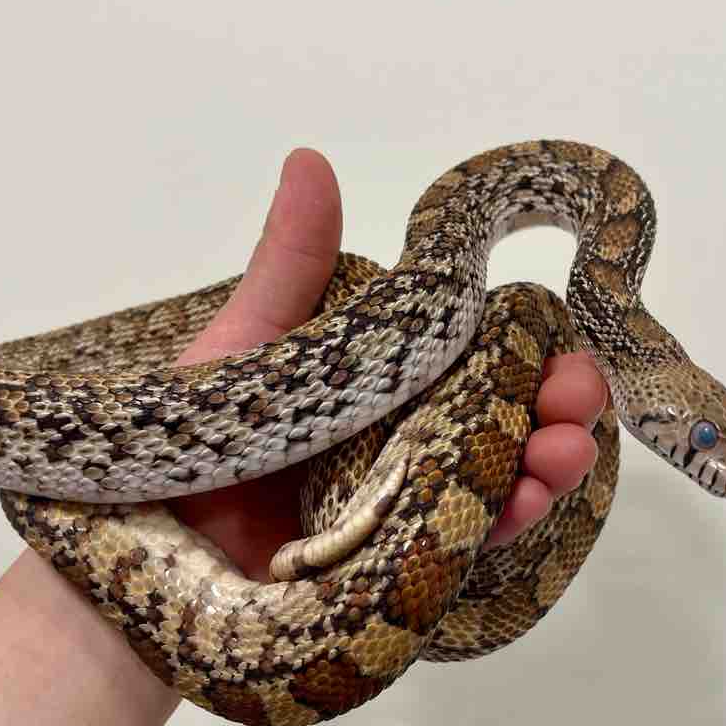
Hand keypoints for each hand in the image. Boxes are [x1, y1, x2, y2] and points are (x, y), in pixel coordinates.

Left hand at [169, 149, 609, 580]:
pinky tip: (533, 499)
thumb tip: (311, 159)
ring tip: (566, 449)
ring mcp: (400, 505)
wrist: (145, 556)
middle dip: (549, 404)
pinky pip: (463, 543)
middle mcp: (398, 442)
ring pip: (494, 478)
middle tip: (580, 396)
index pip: (469, 357)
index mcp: (371, 386)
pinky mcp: (394, 566)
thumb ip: (290, 266)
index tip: (554, 337)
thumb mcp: (245, 347)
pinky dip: (506, 521)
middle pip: (497, 417)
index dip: (520, 347)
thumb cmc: (183, 445)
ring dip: (543, 461)